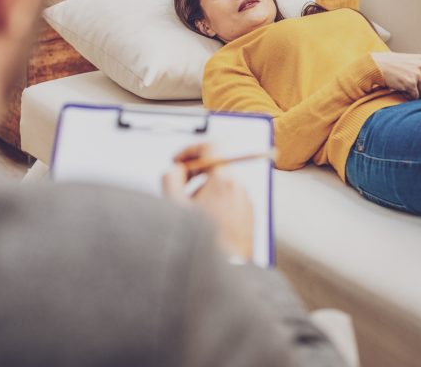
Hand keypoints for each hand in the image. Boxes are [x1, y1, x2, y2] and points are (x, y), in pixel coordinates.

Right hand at [162, 143, 253, 260]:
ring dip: (204, 192)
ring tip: (191, 215)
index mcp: (223, 180)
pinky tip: (205, 226)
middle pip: (216, 167)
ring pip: (222, 186)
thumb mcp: (174, 205)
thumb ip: (171, 177)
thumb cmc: (200, 241)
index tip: (178, 161)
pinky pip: (230, 201)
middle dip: (194, 174)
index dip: (190, 150)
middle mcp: (240, 187)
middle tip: (179, 187)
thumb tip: (176, 169)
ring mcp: (246, 202)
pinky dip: (216, 205)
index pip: (210, 147)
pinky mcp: (249, 216)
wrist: (223, 272)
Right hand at [370, 52, 420, 99]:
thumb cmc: (392, 64)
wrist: (377, 65)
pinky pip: (415, 96)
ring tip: (408, 90)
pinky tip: (402, 91)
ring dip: (418, 95)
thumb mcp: (410, 60)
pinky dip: (410, 96)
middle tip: (418, 91)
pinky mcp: (409, 84)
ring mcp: (416, 75)